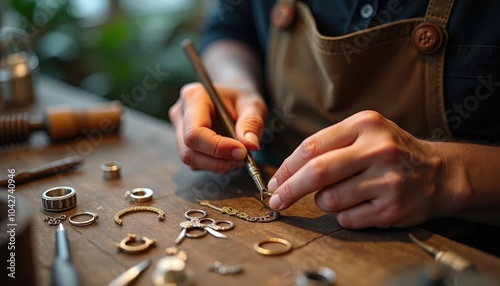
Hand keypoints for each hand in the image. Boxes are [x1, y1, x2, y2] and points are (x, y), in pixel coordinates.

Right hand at [169, 83, 266, 172]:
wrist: (234, 99)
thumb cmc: (240, 99)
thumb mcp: (252, 104)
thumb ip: (252, 122)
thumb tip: (250, 145)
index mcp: (193, 98)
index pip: (195, 133)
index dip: (217, 148)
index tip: (241, 152)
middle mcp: (181, 114)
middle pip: (189, 151)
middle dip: (218, 161)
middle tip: (243, 158)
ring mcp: (180, 131)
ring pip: (192, 161)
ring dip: (218, 165)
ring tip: (239, 157)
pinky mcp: (185, 145)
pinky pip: (196, 164)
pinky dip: (216, 165)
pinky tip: (230, 157)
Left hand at [267, 110, 452, 228]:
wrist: (439, 172)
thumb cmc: (391, 151)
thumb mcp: (365, 133)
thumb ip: (329, 145)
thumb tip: (287, 173)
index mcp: (366, 124)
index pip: (312, 147)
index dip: (287, 167)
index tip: (275, 182)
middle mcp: (378, 149)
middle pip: (317, 173)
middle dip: (290, 190)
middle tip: (277, 200)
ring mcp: (388, 180)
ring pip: (329, 200)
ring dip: (323, 202)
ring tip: (341, 194)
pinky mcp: (393, 207)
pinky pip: (347, 218)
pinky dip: (342, 215)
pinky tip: (358, 204)